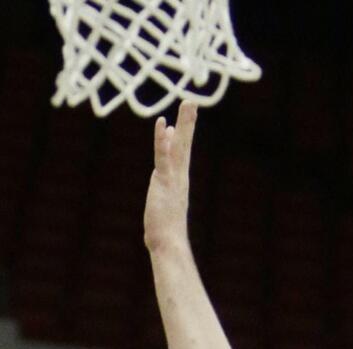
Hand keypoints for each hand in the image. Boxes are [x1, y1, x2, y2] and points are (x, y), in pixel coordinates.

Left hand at [144, 102, 196, 252]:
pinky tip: (162, 124)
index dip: (184, 133)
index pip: (182, 153)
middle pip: (185, 144)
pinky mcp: (163, 181)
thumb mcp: (163, 207)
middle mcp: (180, 177)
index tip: (186, 115)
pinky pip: (163, 156)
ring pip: (179, 145)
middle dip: (188, 122)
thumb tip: (161, 187)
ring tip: (188, 104)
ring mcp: (173, 178)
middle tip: (191, 101)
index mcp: (180, 181)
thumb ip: (163, 193)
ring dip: (184, 123)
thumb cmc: (164, 232)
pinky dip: (162, 140)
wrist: (168, 243)